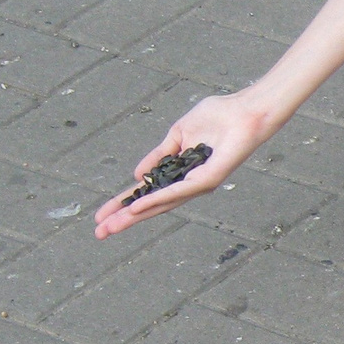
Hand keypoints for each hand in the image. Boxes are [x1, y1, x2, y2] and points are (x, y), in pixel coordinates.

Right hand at [92, 90, 275, 237]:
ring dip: (134, 215)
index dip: (123, 204)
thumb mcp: (178, 135)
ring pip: (161, 204)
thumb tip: (137, 175)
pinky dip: (157, 199)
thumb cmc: (218, 118)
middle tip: (99, 233)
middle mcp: (189, 184)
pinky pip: (178, 191)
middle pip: (151, 205)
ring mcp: (198, 184)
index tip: (100, 216)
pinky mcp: (208, 180)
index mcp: (180, 173)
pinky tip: (138, 207)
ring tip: (111, 226)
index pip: (147, 193)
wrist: (245, 111)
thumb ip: (159, 155)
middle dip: (124, 219)